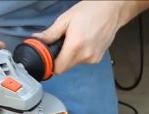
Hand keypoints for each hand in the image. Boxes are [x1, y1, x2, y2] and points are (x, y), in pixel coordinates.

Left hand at [33, 1, 148, 74]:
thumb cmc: (90, 11)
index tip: (48, 57)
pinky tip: (84, 41)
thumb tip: (37, 39)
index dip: (51, 65)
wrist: (112, 10)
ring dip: (71, 55)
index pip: (58, 69)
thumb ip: (51, 33)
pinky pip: (84, 60)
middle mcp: (85, 56)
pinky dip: (81, 54)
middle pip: (65, 67)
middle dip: (61, 58)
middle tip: (62, 43)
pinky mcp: (98, 58)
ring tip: (76, 39)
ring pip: (74, 64)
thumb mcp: (66, 19)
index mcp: (75, 46)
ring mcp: (93, 58)